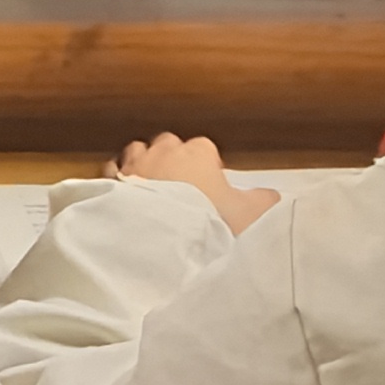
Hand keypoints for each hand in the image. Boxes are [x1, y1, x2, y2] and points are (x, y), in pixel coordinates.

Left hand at [117, 132, 278, 234]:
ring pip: (138, 152)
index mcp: (198, 152)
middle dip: (173, 160)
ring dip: (143, 166)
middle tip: (180, 190)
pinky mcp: (111, 180)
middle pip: (169, 145)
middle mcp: (164, 149)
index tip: (210, 188)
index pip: (205, 148)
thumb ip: (264, 201)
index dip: (208, 167)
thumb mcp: (248, 215)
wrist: (160, 239)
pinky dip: (118, 180)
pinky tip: (123, 198)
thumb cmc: (207, 222)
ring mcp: (135, 162)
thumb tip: (273, 197)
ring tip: (151, 192)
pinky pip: (112, 171)